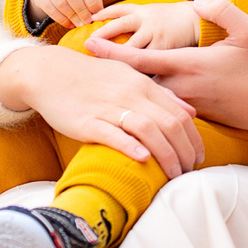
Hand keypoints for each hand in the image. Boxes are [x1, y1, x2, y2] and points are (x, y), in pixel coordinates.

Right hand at [0, 44, 203, 175]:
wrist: (50, 73)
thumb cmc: (92, 78)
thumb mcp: (130, 77)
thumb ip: (161, 95)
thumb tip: (189, 112)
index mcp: (143, 85)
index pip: (180, 115)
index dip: (194, 139)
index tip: (197, 158)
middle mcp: (130, 95)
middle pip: (170, 125)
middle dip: (185, 152)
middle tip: (189, 172)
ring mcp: (109, 108)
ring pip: (148, 130)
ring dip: (166, 156)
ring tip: (173, 175)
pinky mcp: (87, 122)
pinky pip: (113, 134)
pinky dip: (131, 146)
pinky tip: (143, 159)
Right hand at [29, 0, 103, 31]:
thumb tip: (99, 13)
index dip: (92, 2)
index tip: (97, 14)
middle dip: (81, 11)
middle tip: (88, 22)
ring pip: (61, 3)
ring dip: (72, 17)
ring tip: (79, 24)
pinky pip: (51, 10)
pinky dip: (61, 19)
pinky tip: (69, 24)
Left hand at [85, 0, 247, 133]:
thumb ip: (220, 10)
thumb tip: (196, 3)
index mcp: (191, 64)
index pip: (141, 61)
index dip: (112, 53)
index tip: (89, 45)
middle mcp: (185, 87)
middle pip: (138, 82)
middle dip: (113, 73)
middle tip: (87, 63)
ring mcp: (191, 103)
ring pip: (151, 97)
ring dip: (130, 89)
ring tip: (106, 80)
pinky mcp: (200, 114)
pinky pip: (167, 107)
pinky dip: (149, 101)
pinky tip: (139, 97)